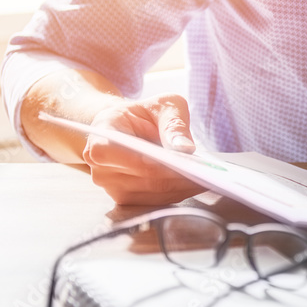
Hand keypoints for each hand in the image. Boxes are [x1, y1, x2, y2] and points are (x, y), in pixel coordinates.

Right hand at [82, 93, 205, 204]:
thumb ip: (173, 123)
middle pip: (143, 178)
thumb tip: (185, 148)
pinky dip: (177, 193)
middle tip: (206, 173)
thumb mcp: (163, 105)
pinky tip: (195, 184)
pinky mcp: (125, 198)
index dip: (153, 161)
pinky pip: (155, 201)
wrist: (128, 126)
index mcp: (102, 135)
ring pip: (151, 194)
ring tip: (206, 178)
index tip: (184, 162)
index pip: (122, 154)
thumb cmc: (144, 114)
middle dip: (177, 177)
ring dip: (181, 188)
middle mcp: (100, 165)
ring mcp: (110, 186)